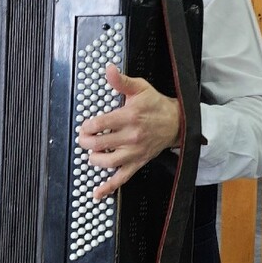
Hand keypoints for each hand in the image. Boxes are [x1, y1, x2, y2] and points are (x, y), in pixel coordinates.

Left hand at [77, 62, 181, 200]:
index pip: (100, 124)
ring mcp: (134, 152)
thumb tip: (109, 70)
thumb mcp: (140, 88)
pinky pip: (121, 178)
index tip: (85, 126)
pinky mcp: (137, 163)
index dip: (87, 126)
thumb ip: (122, 81)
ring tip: (91, 152)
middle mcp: (131, 137)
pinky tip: (96, 192)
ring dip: (94, 158)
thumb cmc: (156, 105)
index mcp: (129, 117)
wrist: (177, 122)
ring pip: (107, 162)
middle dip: (86, 141)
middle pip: (100, 143)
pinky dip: (108, 188)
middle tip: (84, 138)